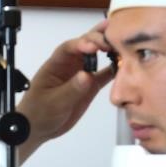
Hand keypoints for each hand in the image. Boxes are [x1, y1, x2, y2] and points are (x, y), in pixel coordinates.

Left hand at [16, 20, 114, 145]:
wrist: (39, 128)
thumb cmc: (39, 112)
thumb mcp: (54, 102)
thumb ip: (71, 89)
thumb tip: (88, 75)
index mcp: (56, 63)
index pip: (69, 47)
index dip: (82, 43)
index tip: (95, 46)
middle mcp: (70, 64)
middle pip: (85, 45)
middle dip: (99, 39)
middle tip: (114, 38)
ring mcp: (81, 74)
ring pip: (96, 56)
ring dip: (109, 49)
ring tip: (125, 43)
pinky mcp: (90, 86)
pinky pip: (104, 75)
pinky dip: (114, 69)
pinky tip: (126, 65)